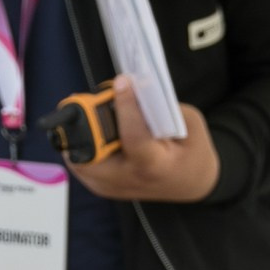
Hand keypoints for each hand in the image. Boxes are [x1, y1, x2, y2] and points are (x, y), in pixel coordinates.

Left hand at [66, 80, 220, 202]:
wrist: (189, 184)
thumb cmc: (191, 151)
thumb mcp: (189, 124)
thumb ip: (160, 106)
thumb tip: (131, 87)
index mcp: (155, 167)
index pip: (134, 137)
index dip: (126, 108)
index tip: (122, 82)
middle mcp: (128, 181)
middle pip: (93, 151)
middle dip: (91, 122)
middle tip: (94, 100)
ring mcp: (109, 187)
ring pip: (78, 157)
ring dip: (83, 132)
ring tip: (94, 113)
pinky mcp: (99, 187)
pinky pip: (80, 161)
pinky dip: (84, 142)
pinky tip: (96, 128)